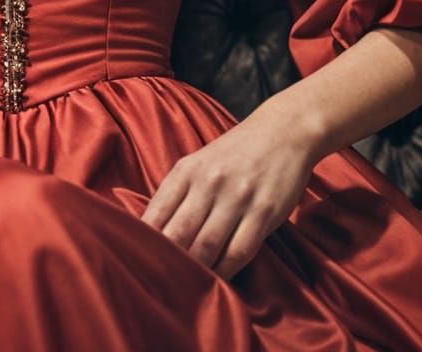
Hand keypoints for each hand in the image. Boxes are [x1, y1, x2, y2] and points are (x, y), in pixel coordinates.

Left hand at [138, 98, 319, 280]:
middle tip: (161, 284)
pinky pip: (239, 251)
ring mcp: (237, 197)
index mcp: (187, 170)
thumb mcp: (199, 163)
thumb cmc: (235, 154)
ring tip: (187, 288)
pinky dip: (225, 271)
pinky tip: (218, 279)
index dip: (144, 243)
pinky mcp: (263, 211)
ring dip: (196, 271)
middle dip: (167, 263)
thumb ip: (178, 194)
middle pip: (179, 234)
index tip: (138, 264)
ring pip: (207, 246)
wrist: (283, 131)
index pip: (156, 213)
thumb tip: (151, 232)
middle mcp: (209, 182)